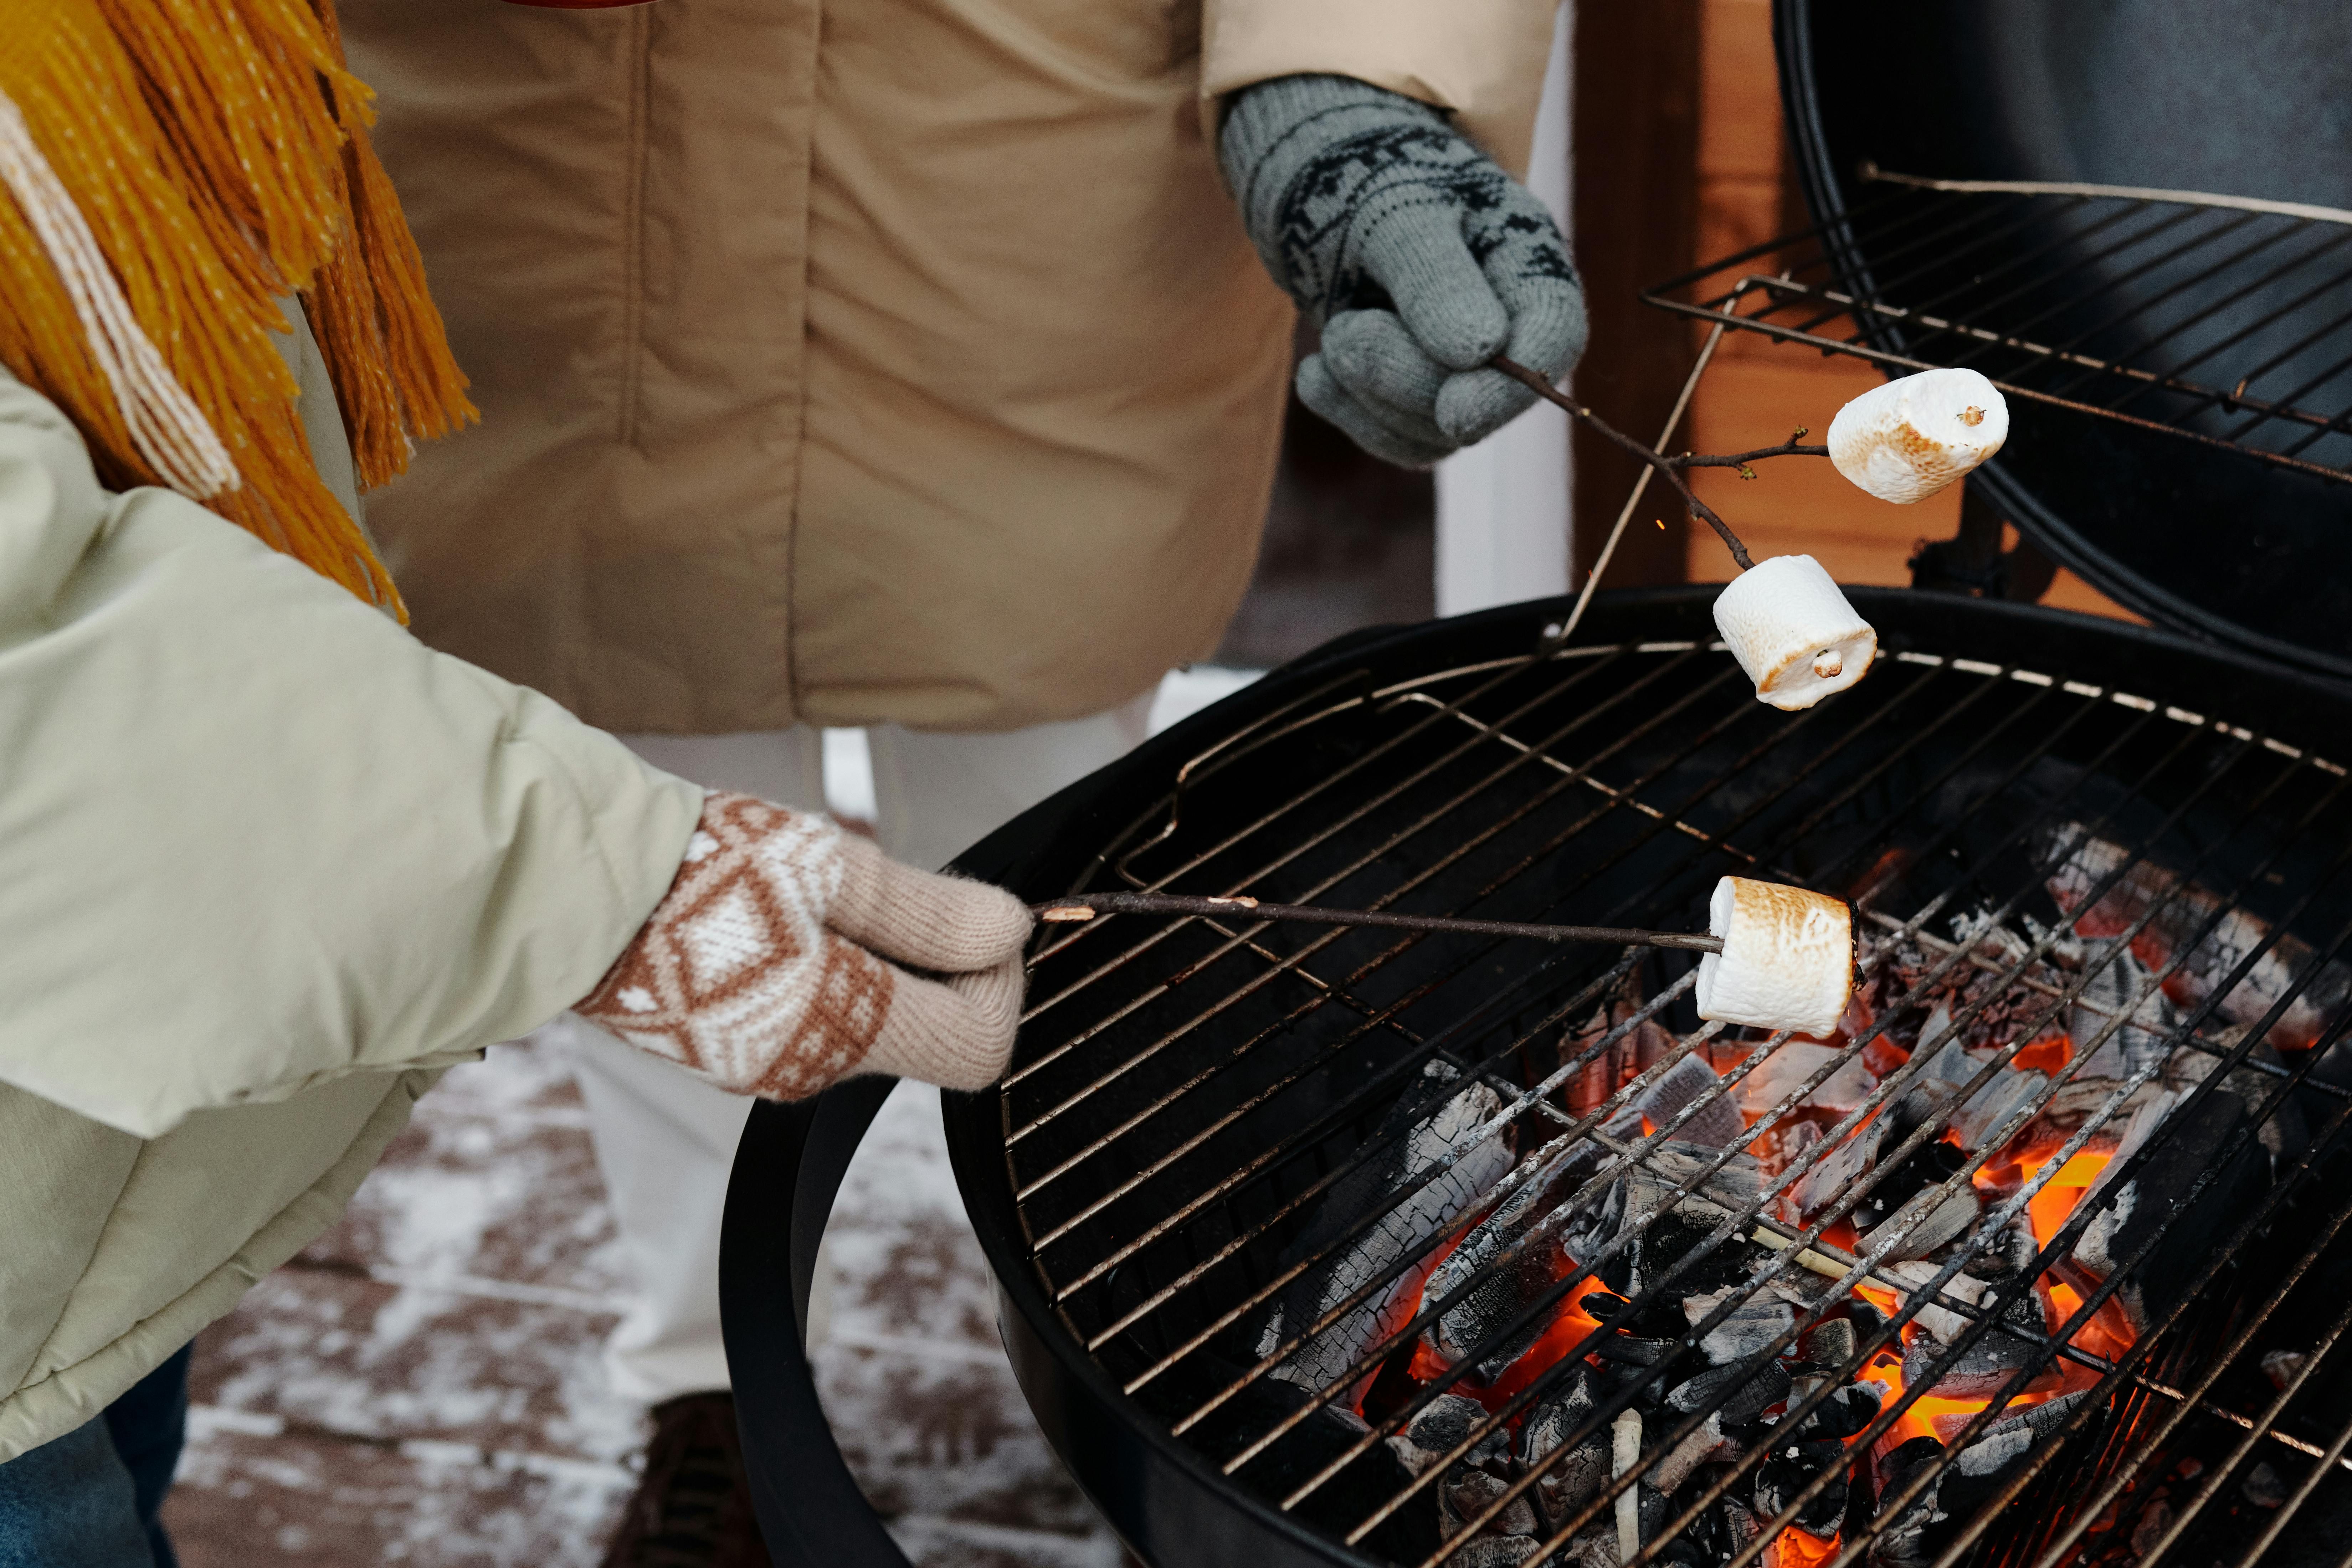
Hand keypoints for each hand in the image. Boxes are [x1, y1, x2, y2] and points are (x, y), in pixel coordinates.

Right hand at [578, 793, 1031, 1095]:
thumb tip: (1007, 930)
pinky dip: (827, 970)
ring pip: (871, 1022)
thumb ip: (926, 911)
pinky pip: (814, 1017)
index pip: (981, 1047)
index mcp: (843, 1028)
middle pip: (929, 1034)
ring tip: (825, 897)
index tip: (971, 916)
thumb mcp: (828, 870)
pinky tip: (786, 920)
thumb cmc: (697, 872)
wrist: (574, 893)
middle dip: (938, 962)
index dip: (997, 980)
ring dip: (878, 961)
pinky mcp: (729, 1048)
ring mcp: (764, 1064)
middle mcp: (810, 1067)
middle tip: (894, 891)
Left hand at [1220, 74, 1586, 468]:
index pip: (1554, 337)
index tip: (1455, 413)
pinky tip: (1314, 374)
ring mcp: (1464, 369)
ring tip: (1334, 329)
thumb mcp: (1393, 211)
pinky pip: (1394, 439)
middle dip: (1403, 374)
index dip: (1512, 387)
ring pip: (1435, 432)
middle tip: (1344, 330)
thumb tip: (1482, 350)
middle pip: (1484, 397)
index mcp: (1527, 258)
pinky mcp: (1417, 398)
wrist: (1315, 187)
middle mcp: (1509, 321)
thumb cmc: (1363, 182)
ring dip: (1368, 390)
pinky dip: (1345, 410)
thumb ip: (1434, 275)